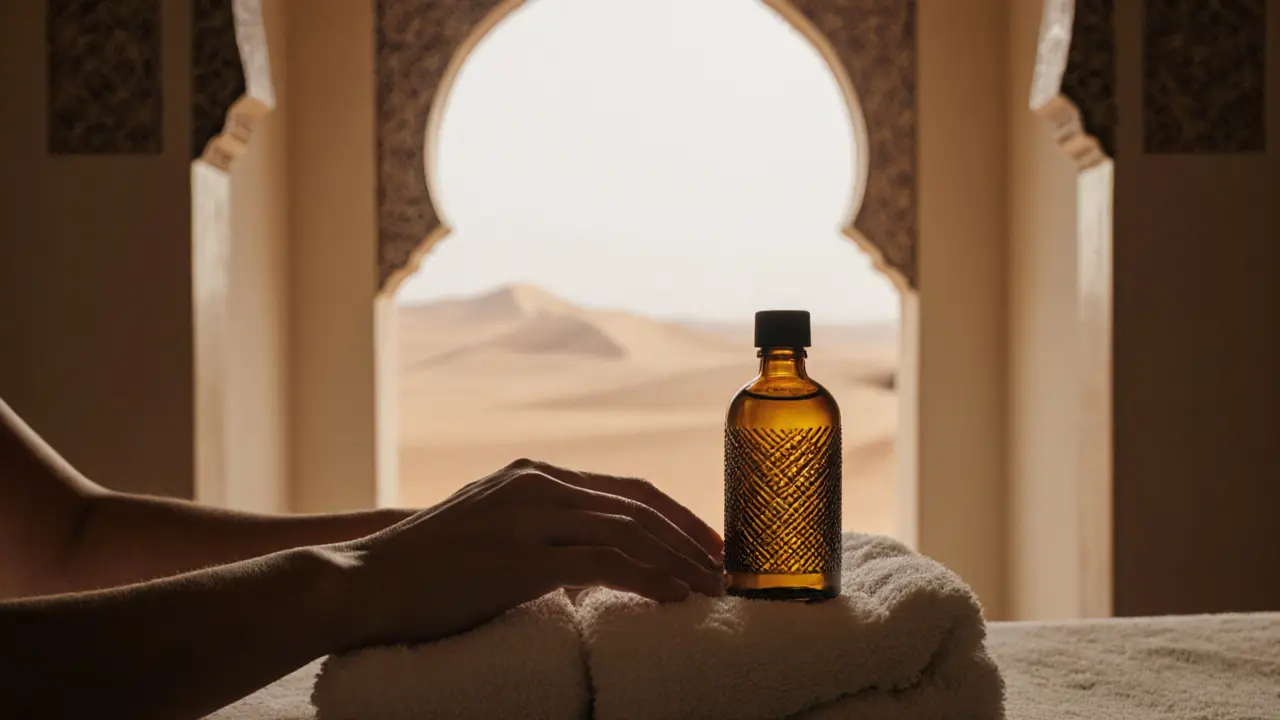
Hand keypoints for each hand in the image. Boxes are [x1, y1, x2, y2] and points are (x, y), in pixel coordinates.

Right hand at [333, 459, 724, 648]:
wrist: (362, 582)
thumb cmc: (423, 570)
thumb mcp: (489, 532)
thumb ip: (538, 532)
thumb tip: (587, 560)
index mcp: (533, 476)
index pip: (625, 489)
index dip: (675, 515)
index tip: (707, 544)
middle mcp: (536, 485)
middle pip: (637, 506)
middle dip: (688, 538)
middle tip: (723, 569)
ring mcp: (528, 517)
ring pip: (629, 530)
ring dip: (678, 560)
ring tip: (708, 588)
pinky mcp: (520, 557)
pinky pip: (604, 563)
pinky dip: (648, 578)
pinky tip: (672, 597)